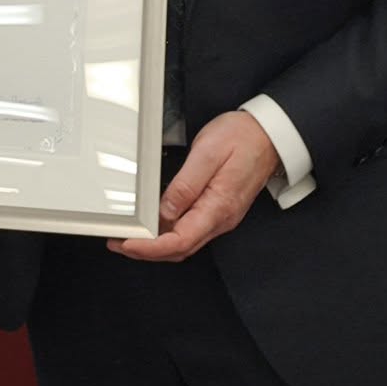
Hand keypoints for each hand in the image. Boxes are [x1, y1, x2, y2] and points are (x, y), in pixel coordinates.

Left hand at [109, 111, 281, 262]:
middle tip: (118, 242)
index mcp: (218, 207)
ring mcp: (221, 216)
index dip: (151, 248)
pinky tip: (153, 224)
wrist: (269, 134)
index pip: (180, 241)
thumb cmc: (242, 138)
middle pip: (180, 248)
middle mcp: (221, 218)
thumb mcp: (207, 153)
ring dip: (156, 245)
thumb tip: (166, 212)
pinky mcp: (218, 209)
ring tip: (129, 235)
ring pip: (185, 242)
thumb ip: (185, 185)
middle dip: (147, 251)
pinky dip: (169, 234)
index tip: (128, 244)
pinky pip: (191, 230)